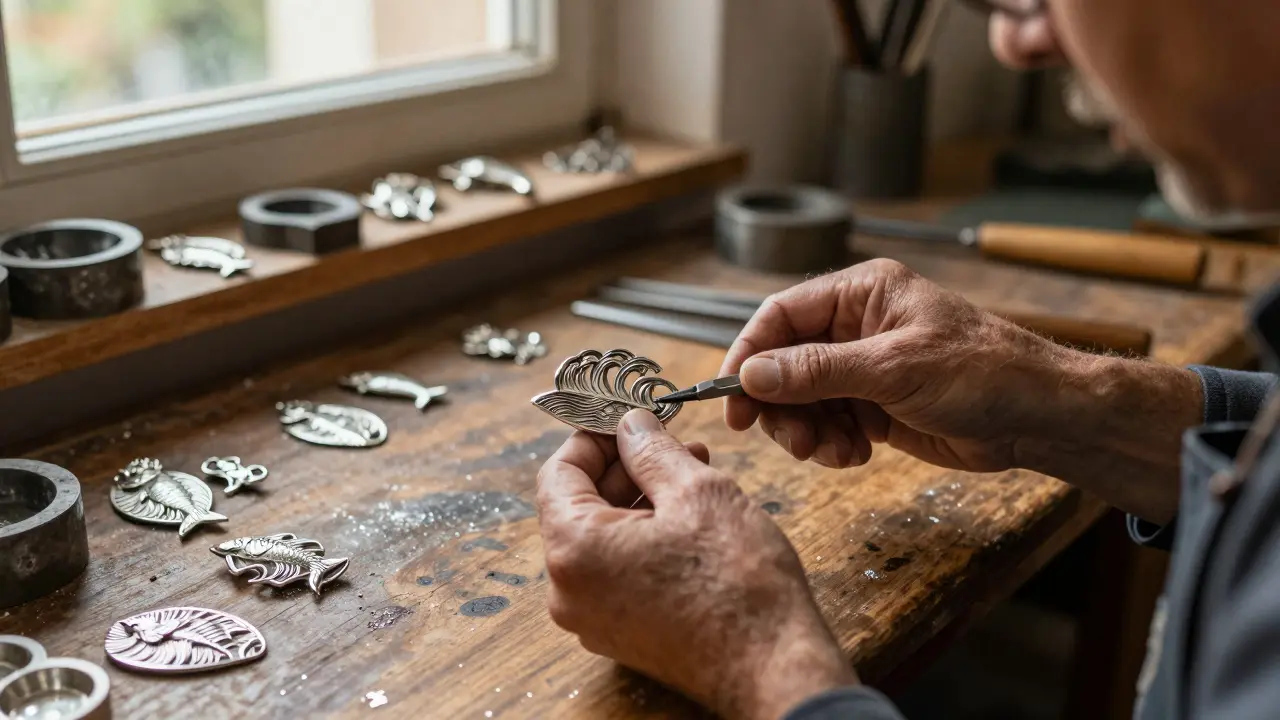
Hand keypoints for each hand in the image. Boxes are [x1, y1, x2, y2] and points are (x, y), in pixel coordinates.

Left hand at [536, 409, 856, 719]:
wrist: (774, 667)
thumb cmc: (738, 584)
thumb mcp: (697, 491)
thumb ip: (652, 449)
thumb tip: (631, 425)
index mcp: (574, 550)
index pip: (558, 472)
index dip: (593, 436)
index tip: (627, 417)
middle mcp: (570, 591)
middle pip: (578, 505)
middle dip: (622, 465)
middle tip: (666, 436)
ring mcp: (593, 618)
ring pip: (602, 537)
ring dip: (639, 497)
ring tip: (690, 468)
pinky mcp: (622, 633)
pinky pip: (618, 569)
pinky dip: (644, 535)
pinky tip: (687, 515)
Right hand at [721, 258, 1068, 471]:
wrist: (1037, 418)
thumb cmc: (982, 373)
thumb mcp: (894, 368)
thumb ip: (818, 372)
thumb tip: (753, 375)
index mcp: (859, 294)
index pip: (781, 316)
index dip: (749, 355)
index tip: (733, 400)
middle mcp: (855, 326)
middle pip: (784, 363)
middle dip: (782, 406)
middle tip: (793, 442)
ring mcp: (864, 367)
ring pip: (803, 399)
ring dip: (808, 431)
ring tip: (833, 453)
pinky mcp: (874, 404)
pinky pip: (829, 423)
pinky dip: (832, 444)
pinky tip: (857, 455)